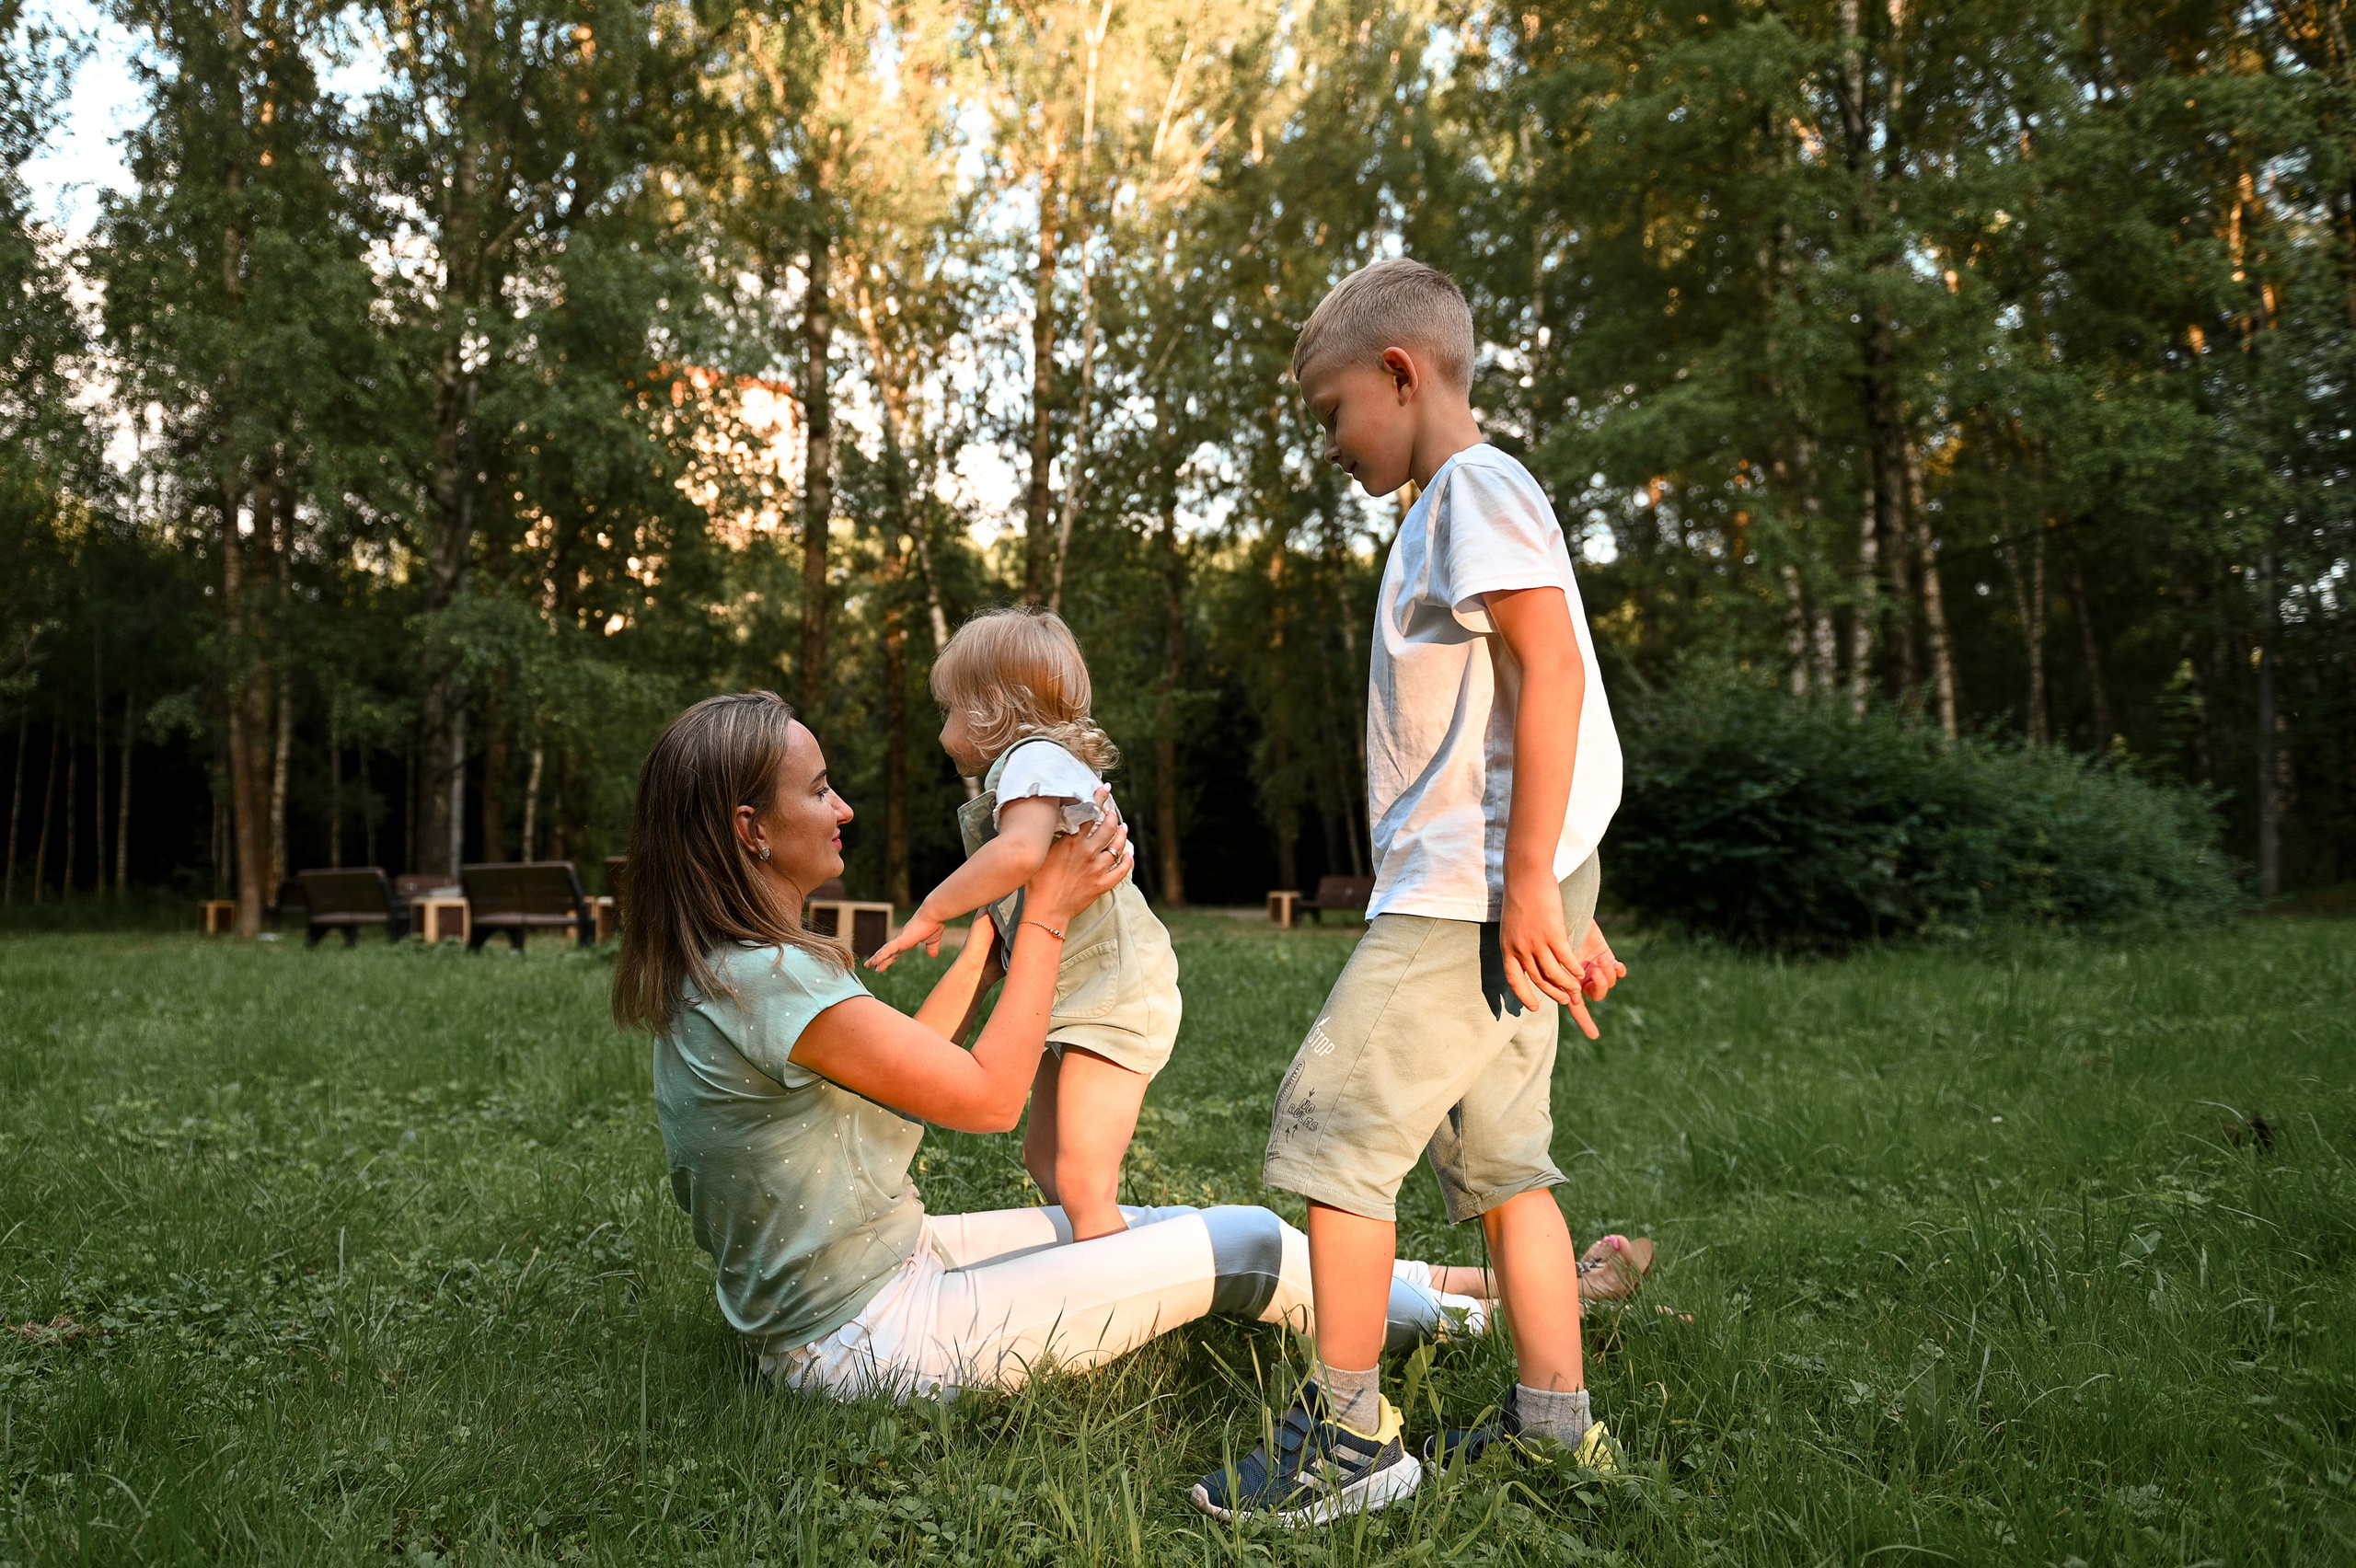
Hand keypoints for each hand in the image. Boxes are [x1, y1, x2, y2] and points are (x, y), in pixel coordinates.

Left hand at [868, 910, 945, 971]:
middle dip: (881, 960)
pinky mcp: (900, 940)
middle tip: (873, 966)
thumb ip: (932, 947)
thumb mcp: (933, 940)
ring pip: (885, 952)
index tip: (884, 963)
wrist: (933, 914)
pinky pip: (887, 950)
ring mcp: (900, 940)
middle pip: (888, 952)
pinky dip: (879, 957)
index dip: (890, 957)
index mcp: (908, 939)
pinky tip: (873, 962)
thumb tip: (933, 955)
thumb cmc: (933, 924)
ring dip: (876, 959)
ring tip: (868, 965)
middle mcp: (901, 939)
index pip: (897, 951)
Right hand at [1025, 790, 1128, 926]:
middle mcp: (1087, 852)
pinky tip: (1129, 854)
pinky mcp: (1102, 884)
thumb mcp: (1042, 853)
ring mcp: (1097, 869)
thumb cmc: (1037, 882)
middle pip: (1107, 827)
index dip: (1099, 799)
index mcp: (1072, 842)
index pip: (1089, 814)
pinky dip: (1127, 861)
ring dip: (1122, 835)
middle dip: (1112, 816)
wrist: (1045, 909)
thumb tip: (1061, 822)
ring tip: (1124, 828)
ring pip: (1117, 847)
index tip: (1106, 789)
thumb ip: (1055, 837)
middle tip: (1113, 811)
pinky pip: (1121, 871)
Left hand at [1498, 877, 1585, 1018]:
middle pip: (1538, 980)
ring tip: (1576, 989)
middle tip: (1565, 1000)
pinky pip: (1566, 959)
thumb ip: (1516, 941)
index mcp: (1508, 948)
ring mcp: (1536, 943)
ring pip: (1554, 974)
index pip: (1514, 980)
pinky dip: (1574, 969)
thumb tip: (1522, 953)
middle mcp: (1520, 949)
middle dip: (1553, 994)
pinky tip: (1581, 972)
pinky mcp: (1553, 934)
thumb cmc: (1519, 895)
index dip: (1524, 996)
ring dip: (1567, 985)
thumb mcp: (1511, 924)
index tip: (1534, 1007)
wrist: (1525, 875)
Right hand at [1563, 920, 1625, 1038]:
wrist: (1560, 909)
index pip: (1577, 1007)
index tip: (1595, 1036)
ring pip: (1609, 984)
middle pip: (1596, 995)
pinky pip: (1619, 971)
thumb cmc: (1550, 933)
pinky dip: (1618, 971)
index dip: (1586, 1022)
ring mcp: (1596, 967)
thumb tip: (1572, 999)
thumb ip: (1561, 978)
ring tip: (1601, 961)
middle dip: (1599, 987)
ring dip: (1607, 976)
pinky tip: (1613, 963)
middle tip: (1595, 972)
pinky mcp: (1607, 955)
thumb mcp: (1552, 957)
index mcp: (1567, 983)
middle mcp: (1582, 978)